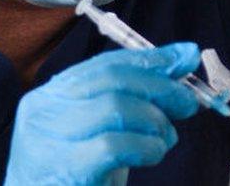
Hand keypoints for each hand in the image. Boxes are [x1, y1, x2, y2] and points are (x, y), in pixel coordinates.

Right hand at [4, 43, 202, 185]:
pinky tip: (153, 154)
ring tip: (165, 139)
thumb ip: (136, 98)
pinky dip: (147, 146)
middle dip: (159, 86)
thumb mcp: (107, 132)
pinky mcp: (66, 170)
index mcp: (48, 98)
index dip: (149, 59)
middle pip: (111, 79)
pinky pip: (115, 145)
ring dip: (154, 121)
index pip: (103, 65)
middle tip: (188, 102)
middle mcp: (41, 114)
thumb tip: (183, 57)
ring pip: (115, 107)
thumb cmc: (83, 179)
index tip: (186, 57)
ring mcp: (47, 142)